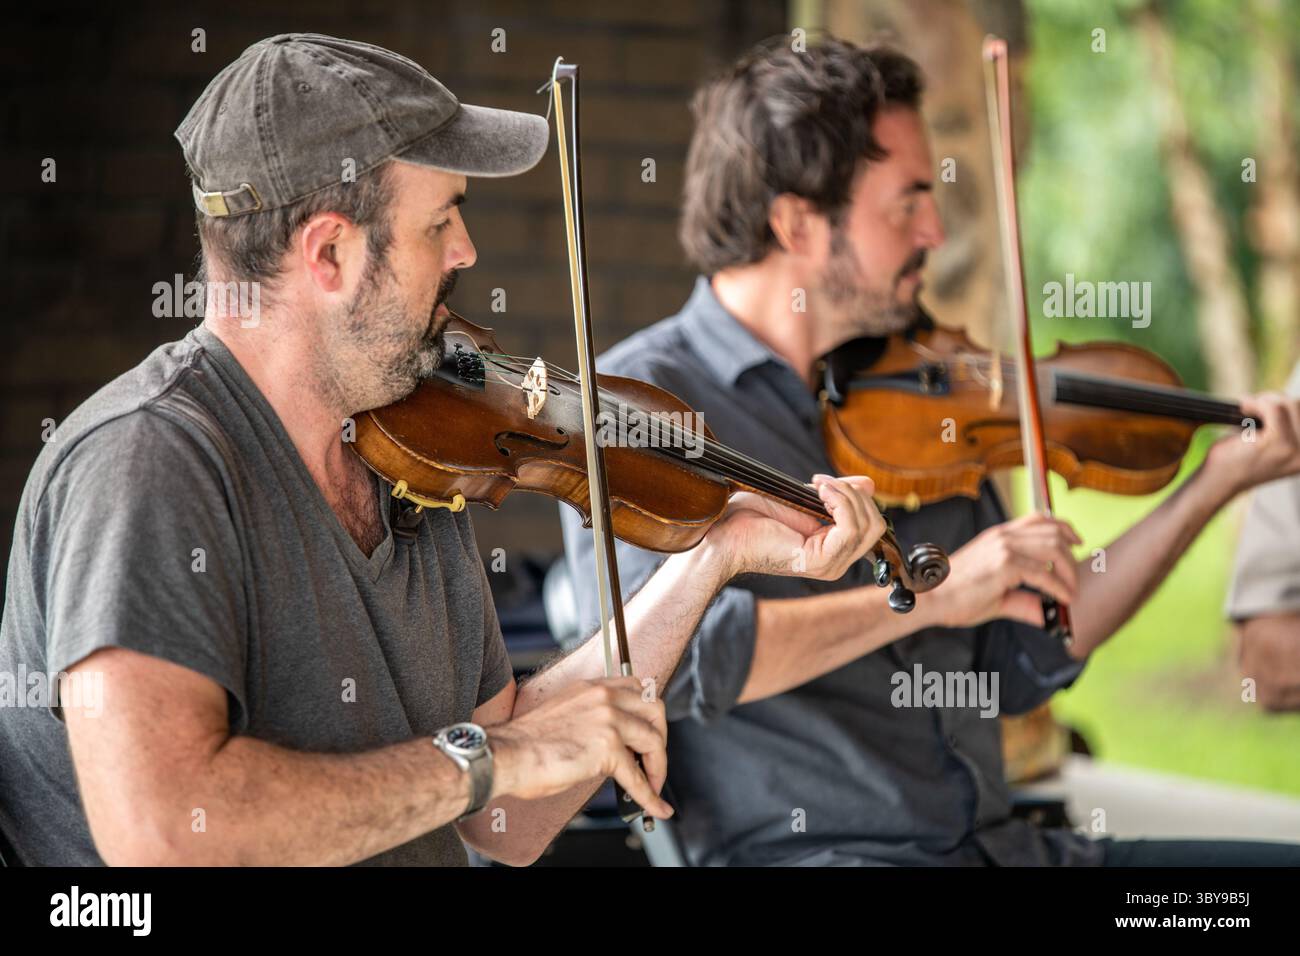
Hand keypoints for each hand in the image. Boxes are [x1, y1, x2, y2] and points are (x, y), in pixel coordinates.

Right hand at [488, 677, 671, 817]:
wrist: (507, 755)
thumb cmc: (526, 743)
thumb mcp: (565, 714)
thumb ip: (591, 719)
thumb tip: (611, 744)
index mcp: (591, 688)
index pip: (636, 688)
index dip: (648, 713)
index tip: (648, 732)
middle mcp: (603, 697)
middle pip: (654, 709)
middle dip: (660, 736)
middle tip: (654, 759)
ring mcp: (608, 720)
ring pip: (653, 741)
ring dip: (658, 768)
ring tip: (653, 786)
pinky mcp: (608, 749)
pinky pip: (637, 777)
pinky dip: (650, 796)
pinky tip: (655, 806)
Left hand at [706, 474, 885, 580]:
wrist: (727, 532)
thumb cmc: (755, 518)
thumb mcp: (805, 499)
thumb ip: (837, 496)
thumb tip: (869, 485)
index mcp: (834, 550)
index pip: (872, 524)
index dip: (857, 496)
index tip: (826, 482)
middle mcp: (837, 562)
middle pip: (876, 525)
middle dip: (854, 494)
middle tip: (822, 484)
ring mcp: (831, 565)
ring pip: (867, 525)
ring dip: (845, 495)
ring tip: (818, 487)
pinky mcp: (821, 562)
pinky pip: (850, 529)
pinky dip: (840, 503)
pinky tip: (819, 493)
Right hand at [926, 514, 1080, 628]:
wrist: (932, 598)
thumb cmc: (957, 595)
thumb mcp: (997, 593)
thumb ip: (1024, 601)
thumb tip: (1046, 614)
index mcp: (999, 536)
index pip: (1039, 519)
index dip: (1063, 527)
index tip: (1077, 541)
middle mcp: (1003, 537)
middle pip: (1053, 532)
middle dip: (1072, 556)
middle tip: (1074, 579)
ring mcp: (1004, 548)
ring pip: (1054, 549)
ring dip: (1070, 572)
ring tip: (1070, 591)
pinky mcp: (1005, 565)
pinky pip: (1044, 574)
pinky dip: (1059, 588)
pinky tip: (1063, 600)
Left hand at [1204, 393, 1299, 497]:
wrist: (1217, 483)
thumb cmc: (1235, 461)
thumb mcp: (1265, 444)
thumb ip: (1281, 427)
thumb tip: (1284, 399)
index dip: (1283, 403)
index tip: (1262, 404)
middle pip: (1298, 405)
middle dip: (1273, 399)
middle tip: (1251, 404)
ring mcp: (1295, 450)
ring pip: (1288, 404)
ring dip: (1265, 401)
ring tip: (1247, 408)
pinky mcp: (1278, 443)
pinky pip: (1273, 408)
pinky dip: (1256, 403)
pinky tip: (1243, 408)